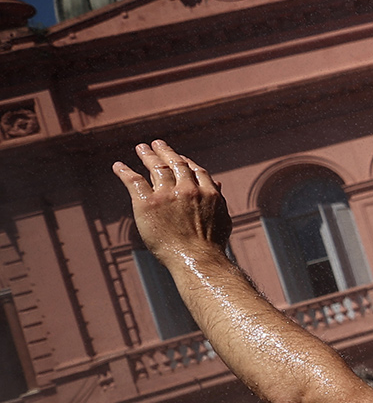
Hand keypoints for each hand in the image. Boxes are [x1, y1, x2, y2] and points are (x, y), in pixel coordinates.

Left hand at [111, 141, 232, 259]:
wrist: (197, 259)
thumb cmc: (211, 245)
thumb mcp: (223, 219)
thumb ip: (218, 199)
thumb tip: (217, 184)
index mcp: (208, 192)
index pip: (195, 170)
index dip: (186, 162)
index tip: (179, 157)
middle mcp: (188, 189)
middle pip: (175, 164)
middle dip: (165, 152)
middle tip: (156, 143)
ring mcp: (167, 195)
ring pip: (156, 168)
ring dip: (147, 156)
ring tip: (141, 148)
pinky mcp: (147, 203)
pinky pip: (134, 181)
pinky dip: (124, 171)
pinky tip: (118, 166)